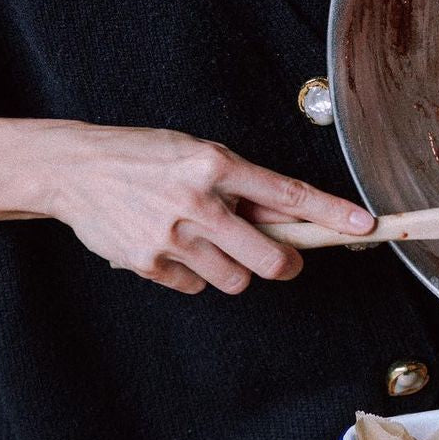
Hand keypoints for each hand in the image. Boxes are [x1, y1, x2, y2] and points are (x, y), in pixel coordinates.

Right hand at [42, 121, 375, 294]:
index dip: (331, 214)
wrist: (75, 169)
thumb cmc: (144, 156)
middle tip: (283, 259)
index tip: (363, 225)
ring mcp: (173, 236)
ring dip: (235, 268)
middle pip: (270, 258)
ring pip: (236, 279)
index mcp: (216, 164)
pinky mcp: (150, 263)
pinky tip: (175, 247)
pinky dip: (195, 274)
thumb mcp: (198, 153)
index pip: (288, 194)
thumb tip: (290, 213)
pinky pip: (196, 286)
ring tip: (209, 241)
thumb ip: (243, 185)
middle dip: (284, 264)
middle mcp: (199, 201)